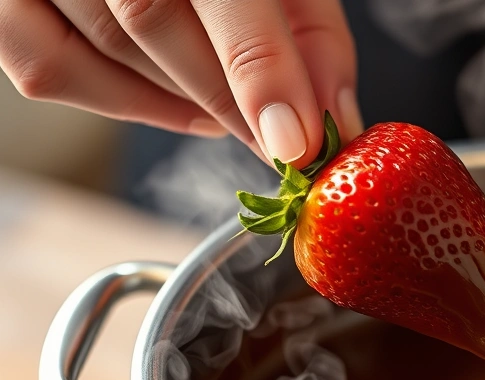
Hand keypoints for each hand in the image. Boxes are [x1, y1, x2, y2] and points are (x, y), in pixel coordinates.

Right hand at [0, 0, 362, 167]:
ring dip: (188, 104)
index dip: (259, 69)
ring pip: (107, 51)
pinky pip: (48, 69)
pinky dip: (128, 105)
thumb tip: (334, 115)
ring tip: (243, 119)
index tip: (296, 139)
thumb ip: (309, 28)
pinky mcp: (5, 1)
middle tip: (286, 143)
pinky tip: (190, 112)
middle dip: (231, 99)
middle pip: (152, 22)